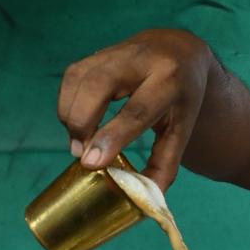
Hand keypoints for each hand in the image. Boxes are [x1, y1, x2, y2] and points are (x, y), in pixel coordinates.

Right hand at [57, 28, 212, 189]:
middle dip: (82, 122)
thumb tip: (144, 199)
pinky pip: (72, 75)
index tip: (90, 162)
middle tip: (81, 153)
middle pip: (99, 85)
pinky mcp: (98, 52)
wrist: (179, 50)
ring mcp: (117, 51)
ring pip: (80, 78)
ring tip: (80, 141)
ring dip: (70, 114)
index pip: (137, 109)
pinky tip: (77, 121)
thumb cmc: (181, 97)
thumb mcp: (182, 127)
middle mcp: (143, 59)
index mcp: (171, 80)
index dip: (112, 136)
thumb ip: (165, 162)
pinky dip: (67, 102)